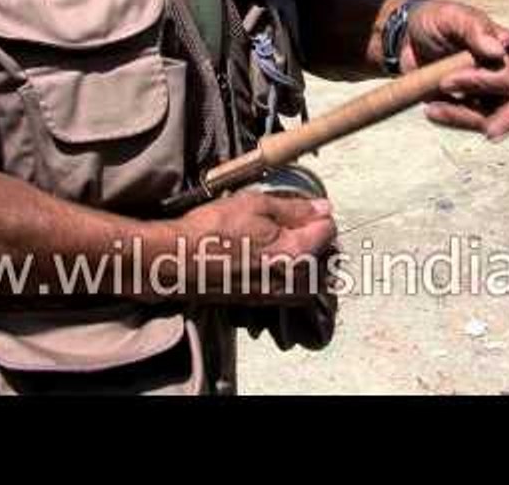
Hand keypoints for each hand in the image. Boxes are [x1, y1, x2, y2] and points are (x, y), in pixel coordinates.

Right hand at [171, 192, 337, 303]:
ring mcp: (279, 294)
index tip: (303, 208)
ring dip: (305, 257)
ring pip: (311, 275)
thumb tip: (321, 208)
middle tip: (293, 221)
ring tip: (282, 240)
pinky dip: (289, 273)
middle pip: (325, 255)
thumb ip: (295, 209)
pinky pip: (292, 288)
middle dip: (314, 237)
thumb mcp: (256, 205)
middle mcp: (293, 279)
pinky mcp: (265, 302)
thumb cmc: (212, 232)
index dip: (317, 214)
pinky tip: (269, 258)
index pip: (329, 230)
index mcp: (296, 252)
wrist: (179, 262)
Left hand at [400, 0, 508, 140]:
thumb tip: (497, 50)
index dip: (482, 83)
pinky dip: (450, 121)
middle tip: (486, 132)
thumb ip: (474, 28)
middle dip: (502, 120)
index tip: (447, 81)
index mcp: (506, 48)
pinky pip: (469, 124)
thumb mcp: (450, 16)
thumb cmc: (434, 22)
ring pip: (491, 121)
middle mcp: (504, 73)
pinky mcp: (471, 108)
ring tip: (432, 109)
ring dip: (461, 119)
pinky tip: (431, 109)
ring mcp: (489, 94)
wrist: (408, 39)